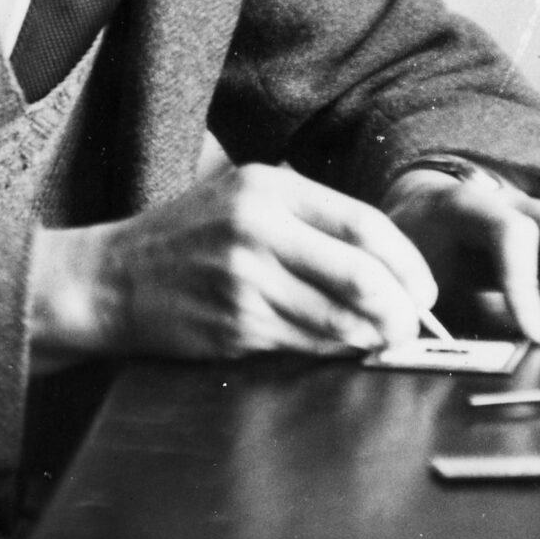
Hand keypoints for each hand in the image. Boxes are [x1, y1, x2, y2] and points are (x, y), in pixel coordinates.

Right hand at [28, 163, 438, 368]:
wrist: (114, 278)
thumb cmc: (188, 237)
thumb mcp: (243, 198)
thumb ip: (309, 221)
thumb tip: (387, 264)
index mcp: (267, 188)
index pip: (364, 224)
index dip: (407, 263)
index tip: (425, 289)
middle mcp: (257, 229)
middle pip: (360, 274)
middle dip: (400, 309)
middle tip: (413, 325)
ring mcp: (244, 280)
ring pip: (337, 318)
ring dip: (372, 337)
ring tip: (384, 340)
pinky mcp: (234, 324)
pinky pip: (305, 343)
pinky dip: (333, 350)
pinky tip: (340, 347)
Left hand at [380, 167, 539, 343]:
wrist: (423, 212)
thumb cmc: (415, 247)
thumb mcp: (407, 269)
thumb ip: (429, 299)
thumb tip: (458, 345)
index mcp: (465, 203)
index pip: (511, 232)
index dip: (526, 285)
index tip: (534, 334)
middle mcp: (510, 200)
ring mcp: (537, 213)